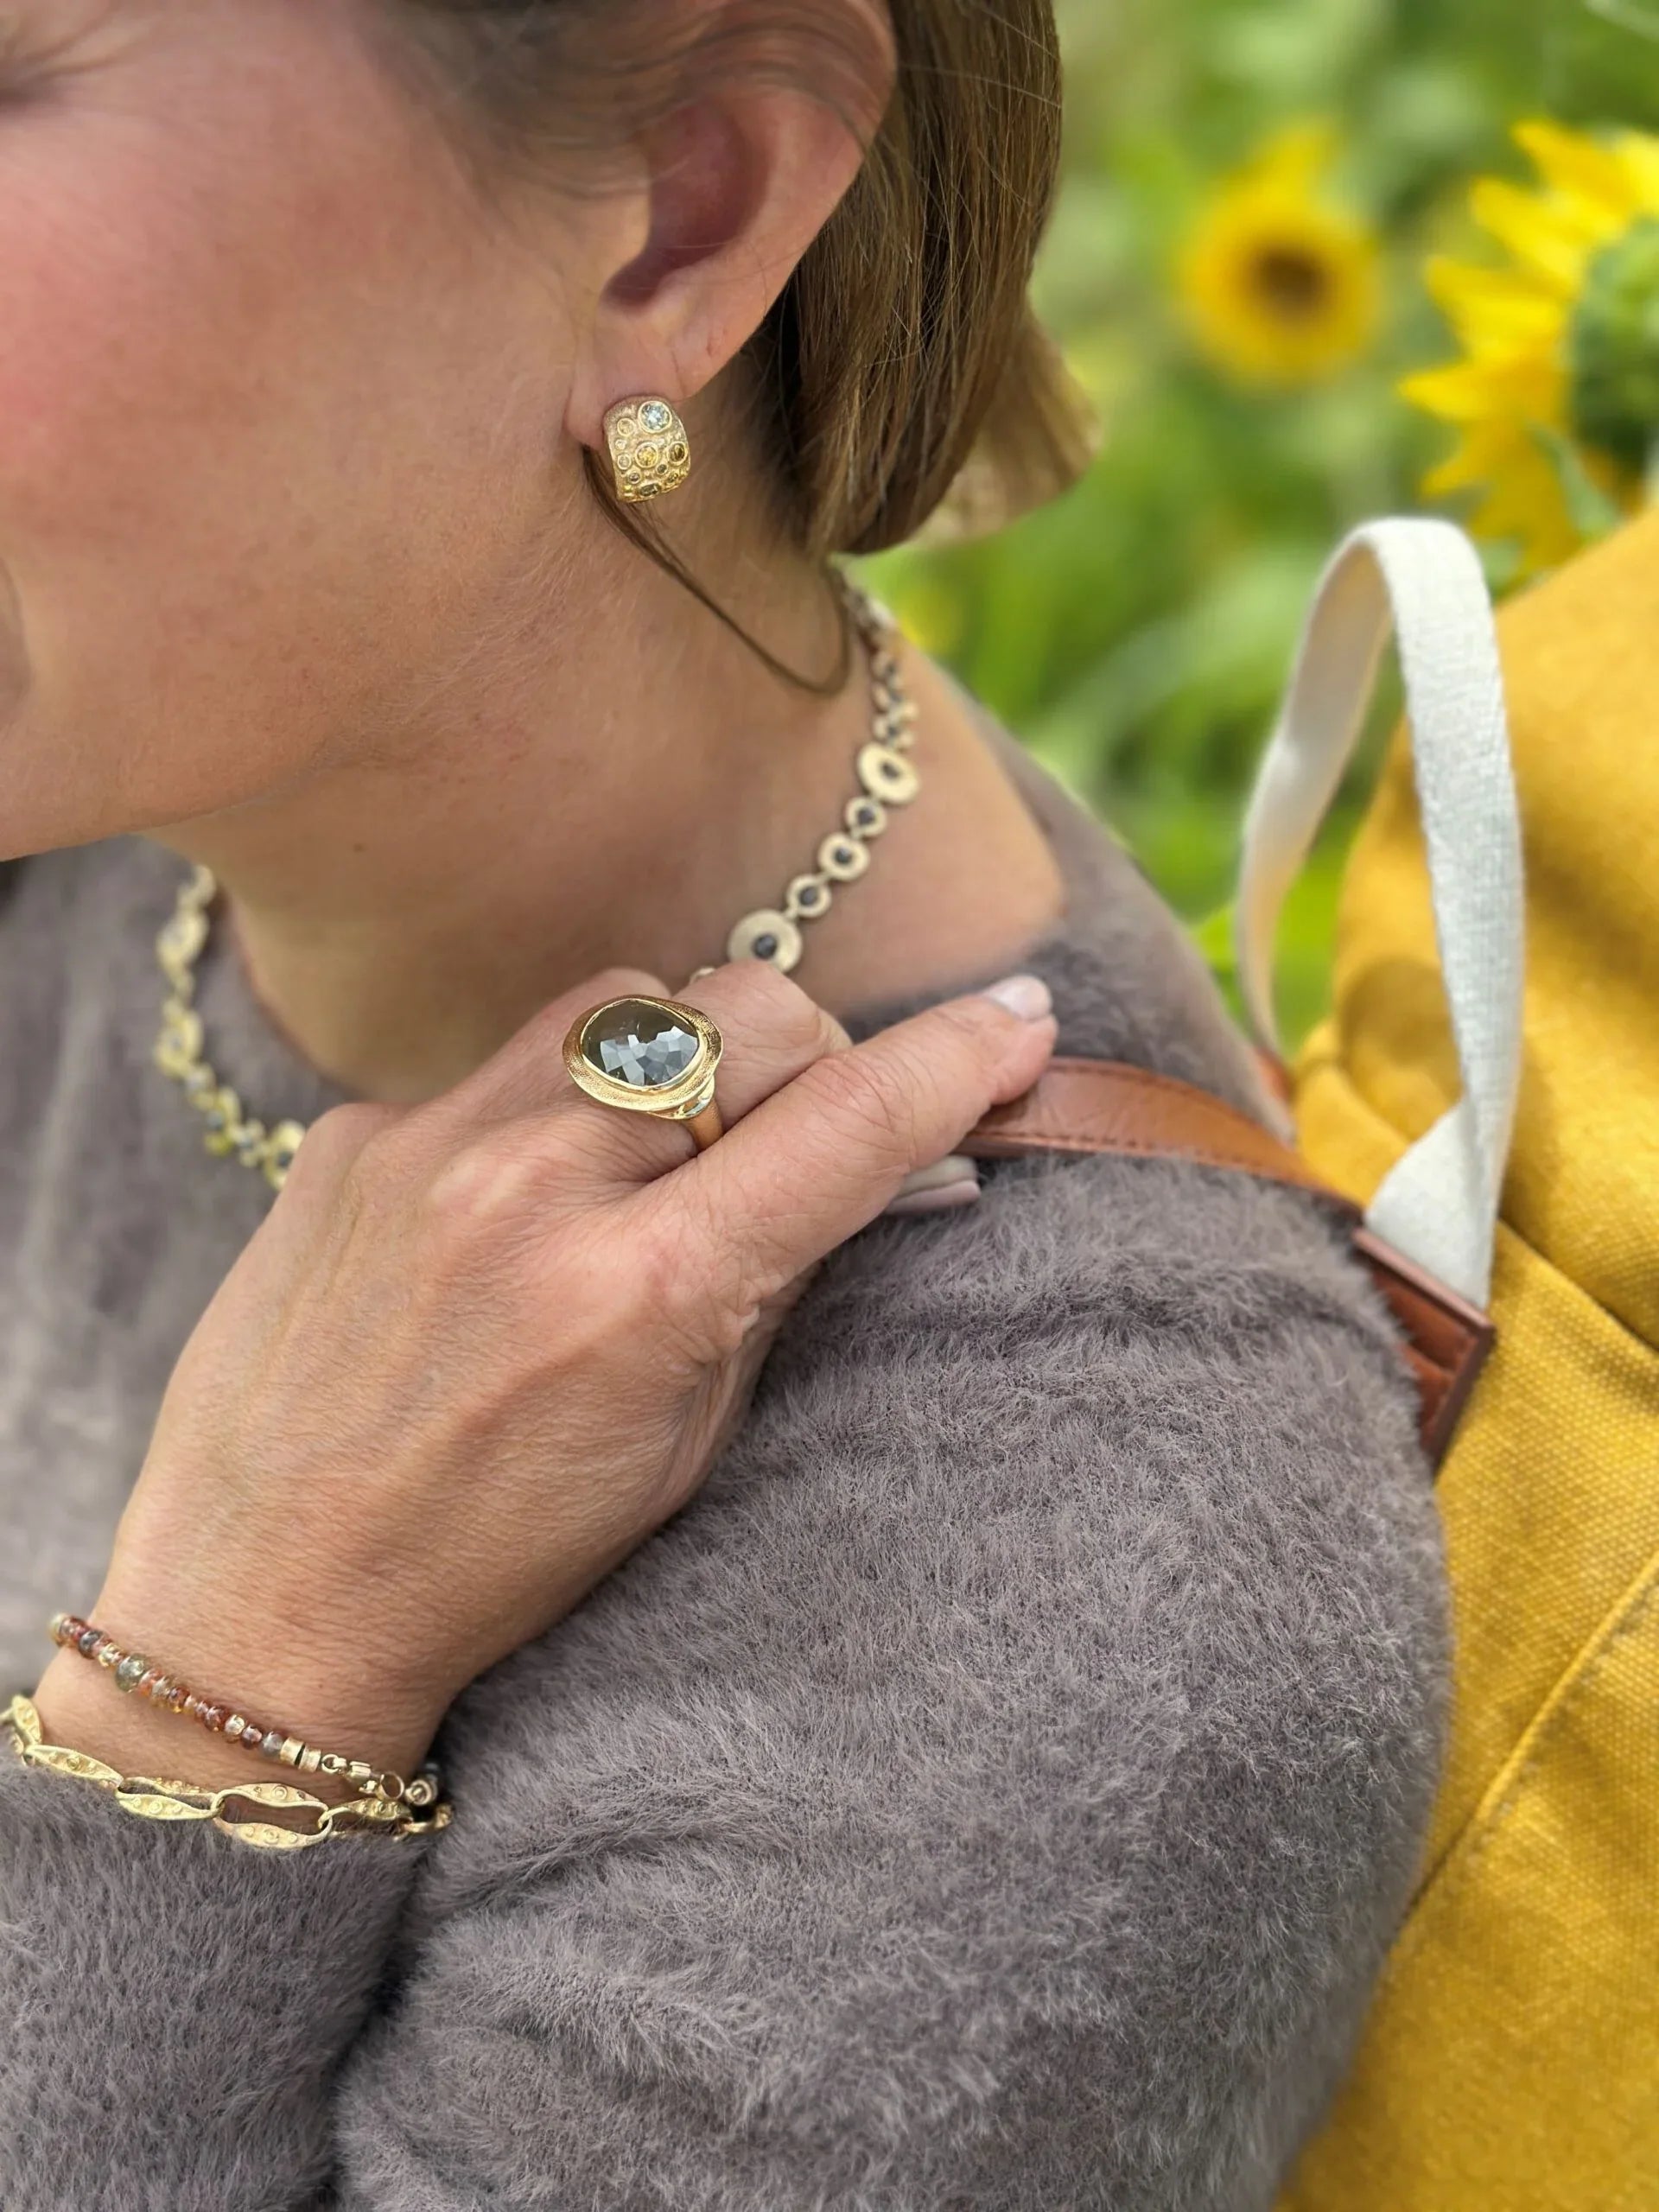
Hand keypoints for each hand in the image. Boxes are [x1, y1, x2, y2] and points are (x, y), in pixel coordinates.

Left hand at [32, 961, 1055, 1793]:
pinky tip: (524, 1207)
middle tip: (811, 1127)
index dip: (959, 1063)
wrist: (264, 1605)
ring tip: (664, 1155)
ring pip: (627, 1004)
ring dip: (682, 1058)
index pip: (848, 1125)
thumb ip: (773, 1282)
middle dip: (813, 1055)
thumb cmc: (498, 1558)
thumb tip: (880, 1159)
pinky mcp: (352, 1135)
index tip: (1022, 1021)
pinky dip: (553, 1112)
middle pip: (746, 1012)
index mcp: (640, 1296)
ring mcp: (427, 1146)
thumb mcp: (683, 1446)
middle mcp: (531, 1192)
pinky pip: (502, 1063)